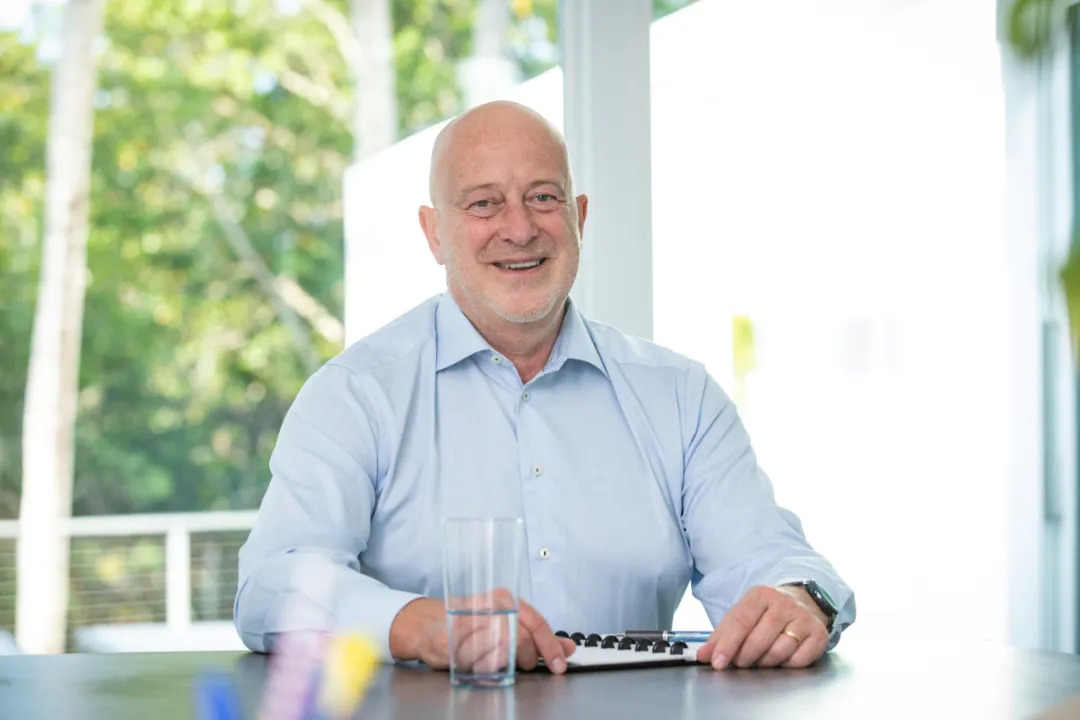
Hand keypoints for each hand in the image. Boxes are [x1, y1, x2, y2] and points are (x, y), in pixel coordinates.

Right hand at [388, 593, 575, 673]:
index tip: (559, 664)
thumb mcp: (506, 624)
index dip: (550, 646)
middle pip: (520, 638)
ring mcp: (466, 622)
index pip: (536, 621)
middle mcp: (487, 605)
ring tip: (499, 660)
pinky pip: (477, 663)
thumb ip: (538, 637)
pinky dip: (484, 668)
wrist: (427, 624)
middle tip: (525, 663)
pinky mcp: (448, 641)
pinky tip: (483, 663)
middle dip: (528, 658)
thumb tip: (568, 648)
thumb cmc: (469, 623)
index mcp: (504, 598)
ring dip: (505, 664)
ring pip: (499, 653)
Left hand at [696, 585, 829, 669]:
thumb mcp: (744, 613)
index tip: (717, 662)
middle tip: (740, 662)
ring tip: (760, 659)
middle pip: (758, 640)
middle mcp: (784, 604)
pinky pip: (798, 660)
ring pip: (778, 651)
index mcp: (761, 595)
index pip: (740, 622)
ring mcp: (803, 618)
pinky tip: (782, 657)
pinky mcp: (818, 634)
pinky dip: (787, 664)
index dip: (726, 645)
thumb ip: (722, 635)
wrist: (804, 601)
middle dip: (745, 657)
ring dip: (765, 662)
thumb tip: (703, 655)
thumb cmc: (768, 612)